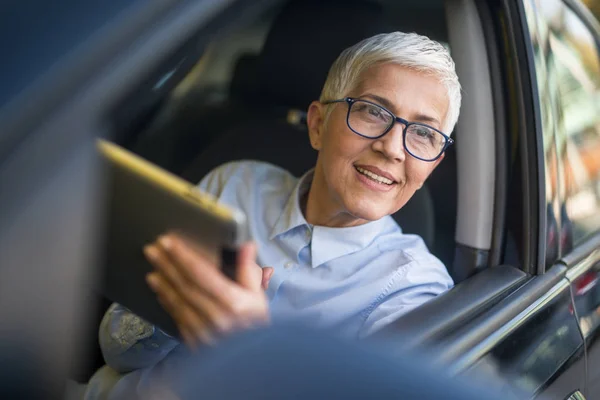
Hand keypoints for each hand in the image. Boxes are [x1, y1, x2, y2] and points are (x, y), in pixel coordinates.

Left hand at [143, 234, 272, 347]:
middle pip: (185, 285)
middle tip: (153, 249)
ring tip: (153, 267)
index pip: (202, 274)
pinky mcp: (195, 342)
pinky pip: (177, 318)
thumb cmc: (257, 326)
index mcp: (233, 302)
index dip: (183, 256)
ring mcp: (203, 331)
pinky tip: (159, 291)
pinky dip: (167, 302)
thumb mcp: (260, 298)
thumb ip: (249, 271)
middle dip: (167, 265)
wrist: (254, 362)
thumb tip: (246, 246)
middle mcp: (216, 317)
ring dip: (163, 283)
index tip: (169, 242)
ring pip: (177, 302)